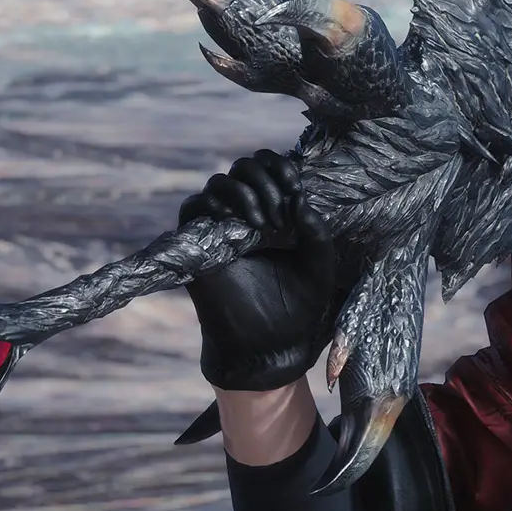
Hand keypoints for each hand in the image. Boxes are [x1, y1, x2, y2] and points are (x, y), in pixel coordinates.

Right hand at [181, 149, 337, 391]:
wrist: (274, 344)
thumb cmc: (300, 303)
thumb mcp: (319, 262)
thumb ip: (315, 229)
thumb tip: (297, 199)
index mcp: (277, 212)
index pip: (269, 166)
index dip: (280, 166)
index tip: (295, 188)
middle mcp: (248, 215)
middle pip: (242, 167)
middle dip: (263, 180)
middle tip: (279, 216)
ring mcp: (222, 228)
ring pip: (217, 183)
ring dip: (242, 193)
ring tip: (263, 224)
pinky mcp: (199, 246)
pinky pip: (191, 209)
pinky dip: (211, 205)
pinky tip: (237, 225)